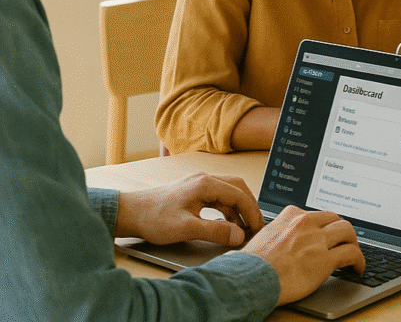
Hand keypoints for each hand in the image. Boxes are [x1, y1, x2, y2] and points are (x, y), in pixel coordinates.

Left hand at [115, 172, 264, 246]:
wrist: (129, 213)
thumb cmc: (153, 218)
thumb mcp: (186, 228)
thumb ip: (215, 231)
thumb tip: (238, 235)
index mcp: (205, 184)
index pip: (239, 194)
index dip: (252, 212)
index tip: (257, 229)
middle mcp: (204, 179)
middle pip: (238, 188)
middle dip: (249, 207)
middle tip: (256, 226)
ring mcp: (199, 184)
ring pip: (229, 192)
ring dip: (239, 209)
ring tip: (243, 228)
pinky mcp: (193, 191)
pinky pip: (218, 197)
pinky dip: (227, 209)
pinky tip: (226, 223)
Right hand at [243, 206, 365, 305]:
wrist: (248, 280)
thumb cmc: (250, 265)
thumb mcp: (263, 236)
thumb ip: (279, 232)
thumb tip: (281, 238)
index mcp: (291, 216)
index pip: (317, 214)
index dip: (325, 225)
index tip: (327, 231)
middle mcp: (306, 223)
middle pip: (336, 219)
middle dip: (342, 230)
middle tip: (344, 241)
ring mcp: (317, 240)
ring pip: (347, 231)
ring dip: (353, 242)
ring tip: (354, 252)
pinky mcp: (324, 259)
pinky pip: (351, 253)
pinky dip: (359, 259)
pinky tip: (358, 267)